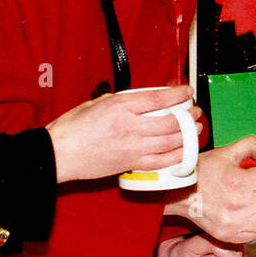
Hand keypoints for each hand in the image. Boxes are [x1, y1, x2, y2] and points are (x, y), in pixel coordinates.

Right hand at [46, 85, 193, 182]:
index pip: (158, 98)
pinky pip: (161, 162)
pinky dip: (177, 156)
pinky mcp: (131, 164)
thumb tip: (135, 100)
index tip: (187, 91)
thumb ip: (118, 100)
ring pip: (170, 142)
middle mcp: (130, 126)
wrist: (59, 154)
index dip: (178, 94)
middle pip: (171, 121)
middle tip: (195, 112)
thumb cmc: (71, 128)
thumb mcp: (94, 103)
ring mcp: (132, 147)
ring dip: (188, 135)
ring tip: (196, 129)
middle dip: (189, 116)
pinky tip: (185, 152)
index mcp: (120, 107)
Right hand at [166, 136, 255, 243]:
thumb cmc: (200, 173)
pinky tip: (243, 216)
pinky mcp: (229, 235)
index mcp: (239, 181)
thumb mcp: (225, 152)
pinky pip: (254, 235)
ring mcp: (234, 223)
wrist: (178, 193)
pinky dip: (252, 226)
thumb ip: (251, 146)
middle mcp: (239, 204)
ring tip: (252, 204)